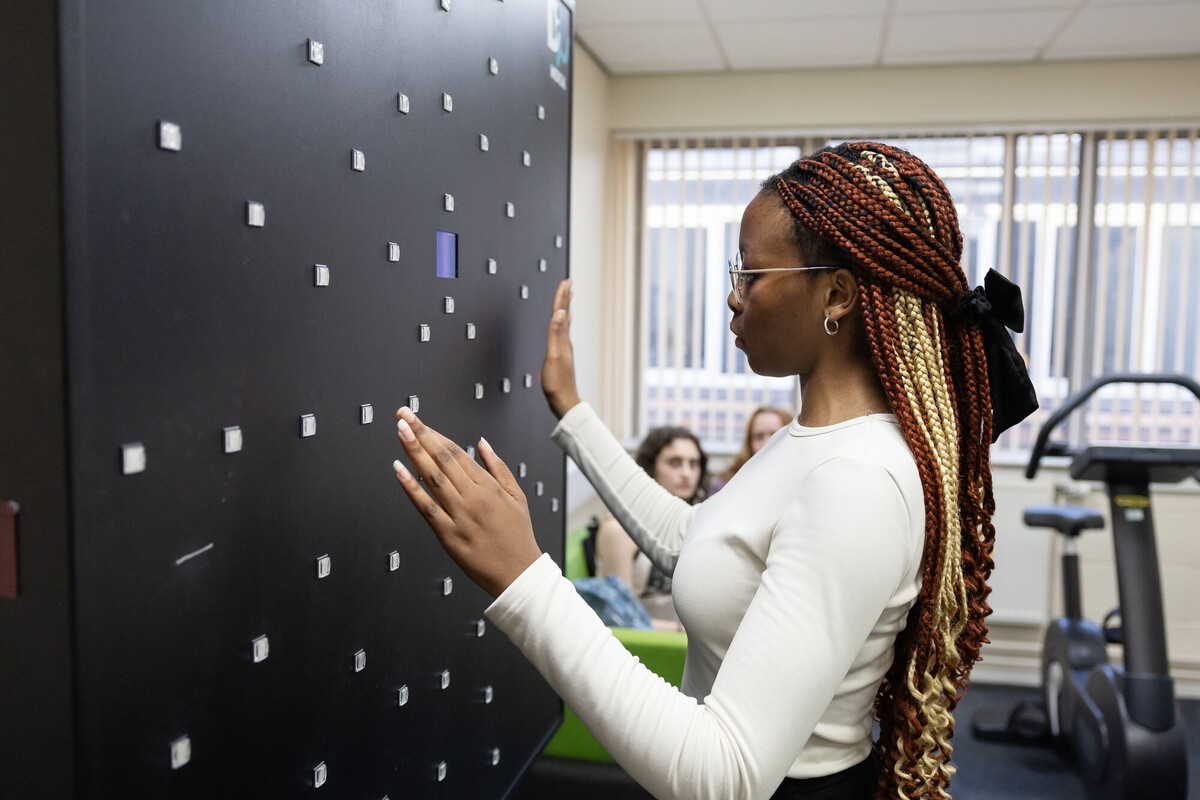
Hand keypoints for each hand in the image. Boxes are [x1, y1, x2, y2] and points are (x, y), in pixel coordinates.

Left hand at [392, 407, 542, 598]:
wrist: (519, 574)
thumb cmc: (518, 535)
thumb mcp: (517, 496)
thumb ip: (498, 467)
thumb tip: (482, 443)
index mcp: (489, 486)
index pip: (456, 452)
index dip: (434, 434)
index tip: (417, 420)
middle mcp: (473, 497)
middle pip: (442, 458)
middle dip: (420, 434)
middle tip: (403, 416)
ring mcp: (459, 515)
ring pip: (432, 477)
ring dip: (414, 452)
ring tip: (400, 432)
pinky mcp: (448, 535)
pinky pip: (426, 508)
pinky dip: (411, 489)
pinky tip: (399, 471)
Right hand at [541, 279, 580, 419]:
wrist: (563, 401)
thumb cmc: (557, 382)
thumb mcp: (554, 355)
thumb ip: (556, 333)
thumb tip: (560, 312)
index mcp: (563, 340)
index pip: (561, 312)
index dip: (562, 296)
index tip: (566, 281)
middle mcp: (565, 342)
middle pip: (565, 315)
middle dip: (566, 298)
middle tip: (568, 283)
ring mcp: (564, 349)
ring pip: (564, 323)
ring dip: (564, 309)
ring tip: (566, 300)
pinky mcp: (561, 357)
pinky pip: (562, 334)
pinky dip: (562, 324)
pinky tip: (562, 327)